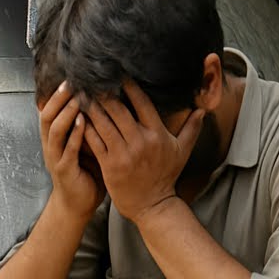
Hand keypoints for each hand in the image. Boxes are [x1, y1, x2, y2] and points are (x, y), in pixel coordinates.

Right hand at [39, 82, 103, 218]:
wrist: (79, 202)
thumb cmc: (86, 172)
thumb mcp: (88, 143)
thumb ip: (91, 124)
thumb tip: (107, 99)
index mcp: (56, 136)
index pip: (50, 108)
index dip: (57, 93)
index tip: (71, 76)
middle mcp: (51, 144)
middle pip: (47, 115)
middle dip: (59, 98)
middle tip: (72, 82)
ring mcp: (55, 157)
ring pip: (54, 130)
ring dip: (66, 113)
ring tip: (77, 99)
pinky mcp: (64, 170)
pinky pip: (66, 150)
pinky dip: (74, 136)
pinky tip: (84, 124)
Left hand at [82, 80, 204, 223]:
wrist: (152, 205)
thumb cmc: (165, 176)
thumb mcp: (182, 151)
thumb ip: (191, 129)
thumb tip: (202, 110)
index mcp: (158, 134)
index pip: (142, 103)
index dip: (129, 87)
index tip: (118, 74)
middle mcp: (141, 141)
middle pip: (119, 110)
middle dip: (104, 93)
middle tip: (92, 79)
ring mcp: (124, 153)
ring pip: (103, 123)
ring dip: (91, 106)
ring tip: (81, 93)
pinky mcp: (109, 165)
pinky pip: (94, 141)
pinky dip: (84, 128)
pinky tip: (77, 117)